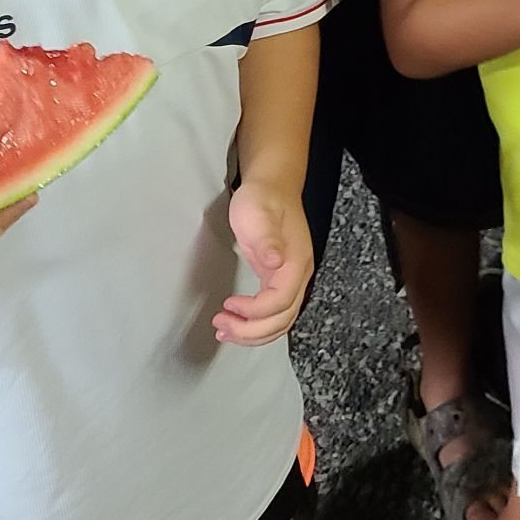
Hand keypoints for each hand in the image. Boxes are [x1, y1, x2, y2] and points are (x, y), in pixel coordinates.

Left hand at [217, 182, 310, 345]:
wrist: (272, 186)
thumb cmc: (263, 198)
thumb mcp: (258, 213)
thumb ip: (267, 238)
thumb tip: (275, 262)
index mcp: (296, 262)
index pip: (281, 301)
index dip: (255, 311)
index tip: (229, 303)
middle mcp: (298, 275)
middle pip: (283, 319)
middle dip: (251, 330)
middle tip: (221, 326)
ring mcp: (291, 279)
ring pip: (280, 321)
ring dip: (253, 334)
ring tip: (224, 331)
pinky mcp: (279, 280)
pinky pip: (274, 313)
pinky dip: (256, 325)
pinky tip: (237, 324)